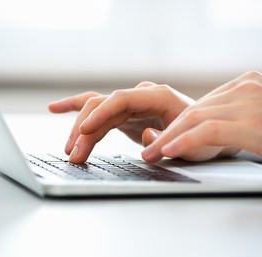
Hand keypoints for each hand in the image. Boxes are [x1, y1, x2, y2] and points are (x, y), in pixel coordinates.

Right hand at [48, 81, 194, 162]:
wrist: (206, 134)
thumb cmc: (202, 138)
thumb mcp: (193, 143)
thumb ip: (168, 138)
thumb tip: (145, 134)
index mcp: (157, 96)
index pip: (121, 99)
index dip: (100, 114)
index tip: (83, 131)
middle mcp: (141, 96)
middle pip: (102, 105)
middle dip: (85, 130)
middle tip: (74, 155)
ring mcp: (131, 105)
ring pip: (96, 110)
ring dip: (80, 131)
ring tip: (69, 152)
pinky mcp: (125, 115)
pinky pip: (98, 110)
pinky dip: (76, 110)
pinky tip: (56, 109)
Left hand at [142, 71, 261, 172]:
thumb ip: (240, 117)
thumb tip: (213, 131)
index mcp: (247, 85)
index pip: (203, 104)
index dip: (179, 124)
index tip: (162, 138)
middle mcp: (245, 88)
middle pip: (194, 109)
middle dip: (168, 131)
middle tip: (149, 149)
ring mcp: (249, 102)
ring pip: (195, 118)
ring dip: (169, 138)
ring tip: (152, 154)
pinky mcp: (253, 122)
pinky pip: (208, 130)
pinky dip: (185, 141)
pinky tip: (169, 151)